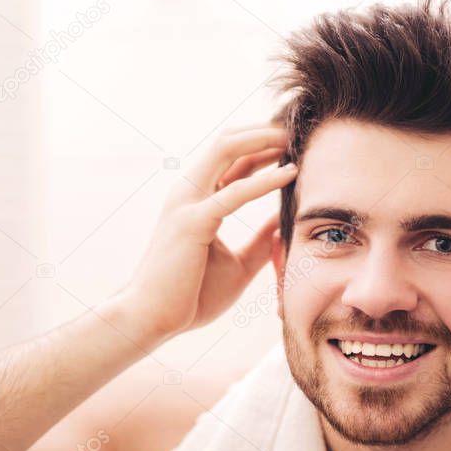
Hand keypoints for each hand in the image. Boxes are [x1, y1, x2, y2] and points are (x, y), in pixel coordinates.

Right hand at [118, 124, 297, 342]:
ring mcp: (187, 204)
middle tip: (298, 129)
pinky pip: (233, 193)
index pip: (231, 159)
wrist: (151, 320)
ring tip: (295, 139)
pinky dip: (264, 180)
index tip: (296, 144)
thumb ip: (260, 243)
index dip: (262, 146)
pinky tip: (290, 174)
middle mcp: (189, 193)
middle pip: (227, 142)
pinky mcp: (192, 223)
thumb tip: (285, 228)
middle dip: (264, 131)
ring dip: (263, 140)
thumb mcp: (237, 266)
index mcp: (197, 200)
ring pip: (226, 150)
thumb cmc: (189, 296)